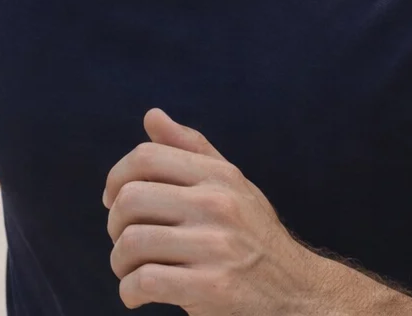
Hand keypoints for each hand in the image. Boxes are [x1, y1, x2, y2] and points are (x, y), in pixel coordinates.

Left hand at [103, 108, 331, 313]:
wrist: (299, 293)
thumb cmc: (254, 234)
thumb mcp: (230, 183)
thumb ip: (190, 148)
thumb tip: (152, 116)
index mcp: (218, 175)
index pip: (147, 157)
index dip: (117, 176)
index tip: (112, 199)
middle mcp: (217, 204)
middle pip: (131, 198)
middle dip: (114, 224)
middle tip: (122, 240)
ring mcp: (216, 247)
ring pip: (132, 243)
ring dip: (119, 262)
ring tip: (128, 270)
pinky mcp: (213, 289)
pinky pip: (146, 282)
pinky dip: (130, 291)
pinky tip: (136, 294)